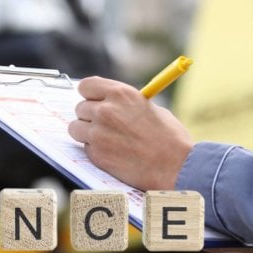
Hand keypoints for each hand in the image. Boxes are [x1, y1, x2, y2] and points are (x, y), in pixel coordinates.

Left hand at [67, 76, 193, 190]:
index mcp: (120, 93)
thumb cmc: (169, 137)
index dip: (90, 94)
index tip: (93, 100)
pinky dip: (95, 151)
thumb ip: (124, 103)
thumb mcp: (148, 107)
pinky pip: (85, 148)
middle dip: (90, 116)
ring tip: (105, 139)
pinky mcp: (96, 154)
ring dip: (86, 133)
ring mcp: (98, 133)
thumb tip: (108, 102)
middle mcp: (106, 110)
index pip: (86, 86)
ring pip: (76, 128)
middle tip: (104, 124)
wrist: (176, 166)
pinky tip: (113, 153)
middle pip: (80, 107)